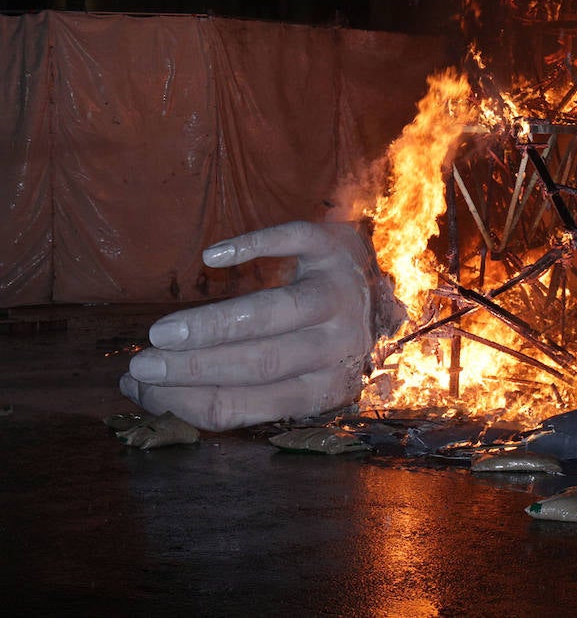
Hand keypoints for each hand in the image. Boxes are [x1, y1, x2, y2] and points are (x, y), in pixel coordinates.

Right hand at [120, 221, 405, 430]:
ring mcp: (341, 294)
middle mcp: (340, 345)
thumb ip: (220, 385)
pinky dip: (256, 245)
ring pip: (276, 313)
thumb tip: (138, 390)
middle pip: (263, 362)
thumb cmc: (311, 338)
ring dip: (215, 323)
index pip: (253, 403)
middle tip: (143, 363)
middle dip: (197, 367)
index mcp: (325, 388)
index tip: (140, 390)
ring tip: (163, 330)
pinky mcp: (335, 248)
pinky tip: (212, 257)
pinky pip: (295, 242)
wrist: (370, 284)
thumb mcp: (285, 373)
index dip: (192, 400)